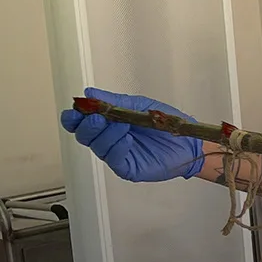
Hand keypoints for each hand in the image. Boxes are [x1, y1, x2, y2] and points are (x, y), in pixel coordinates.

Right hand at [60, 88, 204, 181]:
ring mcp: (116, 154)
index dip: (74, 117)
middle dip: (87, 125)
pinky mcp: (126, 167)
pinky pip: (114, 159)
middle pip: (84, 135)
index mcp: (108, 122)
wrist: (188, 140)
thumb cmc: (165, 123)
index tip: (77, 110)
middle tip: (98, 118)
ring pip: (98, 146)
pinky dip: (118, 147)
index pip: (81, 122)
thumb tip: (90, 93)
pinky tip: (127, 139)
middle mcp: (108, 139)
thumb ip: (114, 101)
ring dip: (107, 134)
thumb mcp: (139, 105)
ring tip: (122, 125)